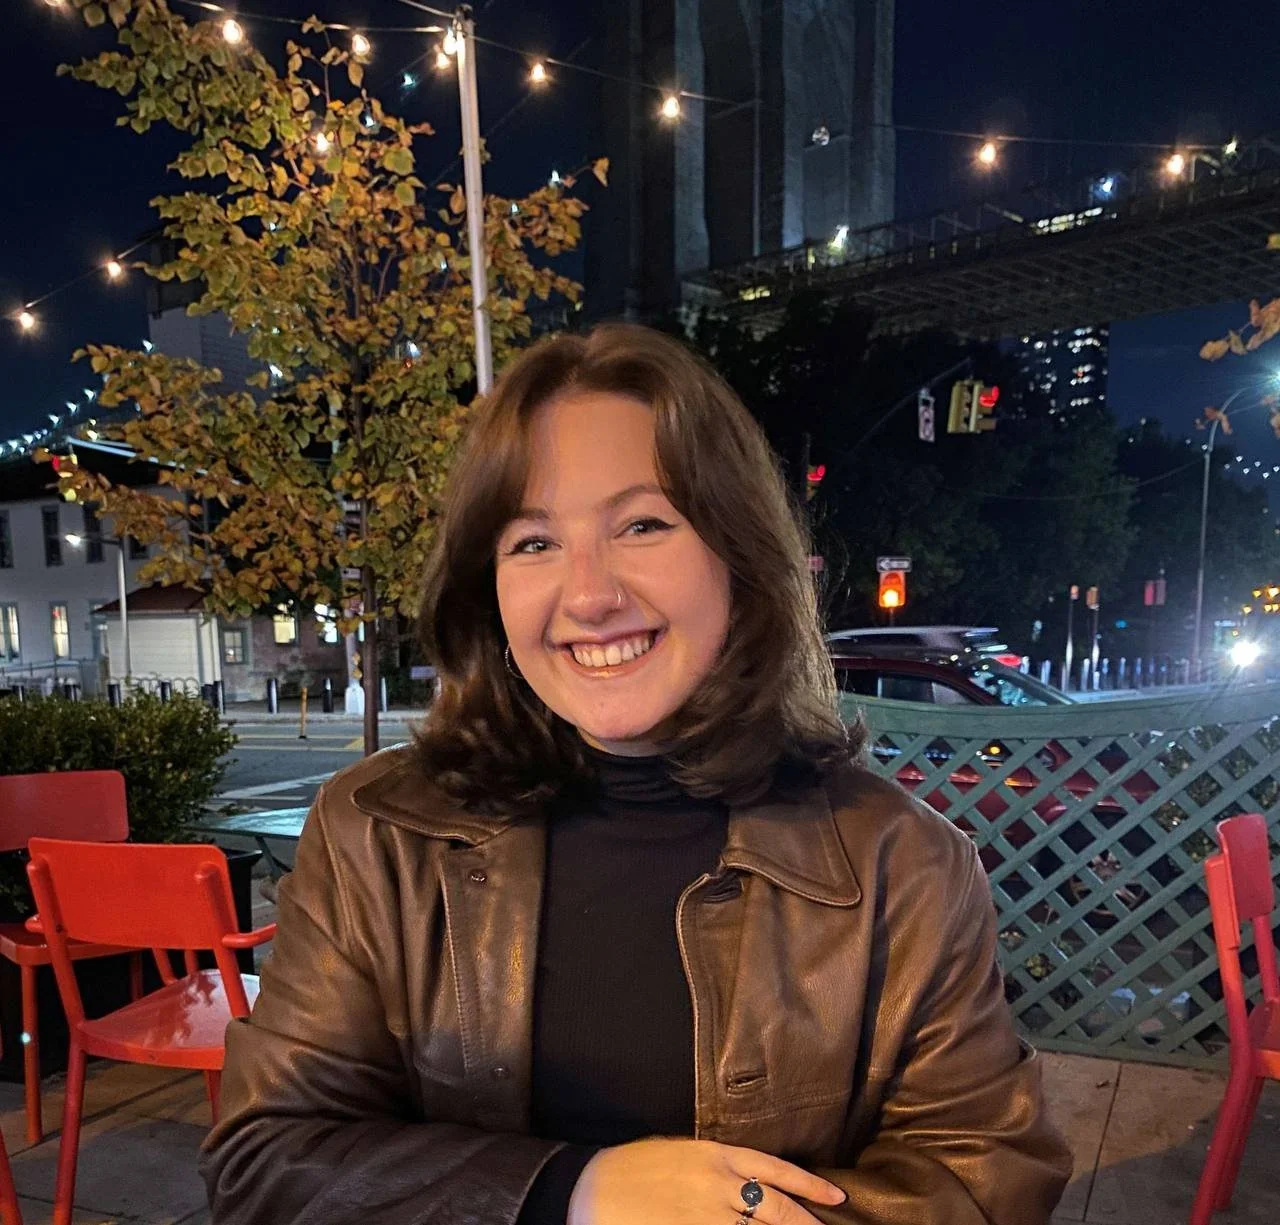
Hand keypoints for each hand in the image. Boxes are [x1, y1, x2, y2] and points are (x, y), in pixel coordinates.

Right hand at [566, 1138, 846, 1224]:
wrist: (591, 1189)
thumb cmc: (634, 1169)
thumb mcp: (681, 1154)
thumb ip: (718, 1167)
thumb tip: (752, 1185)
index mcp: (715, 1157)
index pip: (775, 1170)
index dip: (808, 1186)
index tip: (836, 1199)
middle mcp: (716, 1185)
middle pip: (775, 1209)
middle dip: (805, 1224)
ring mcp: (705, 1216)